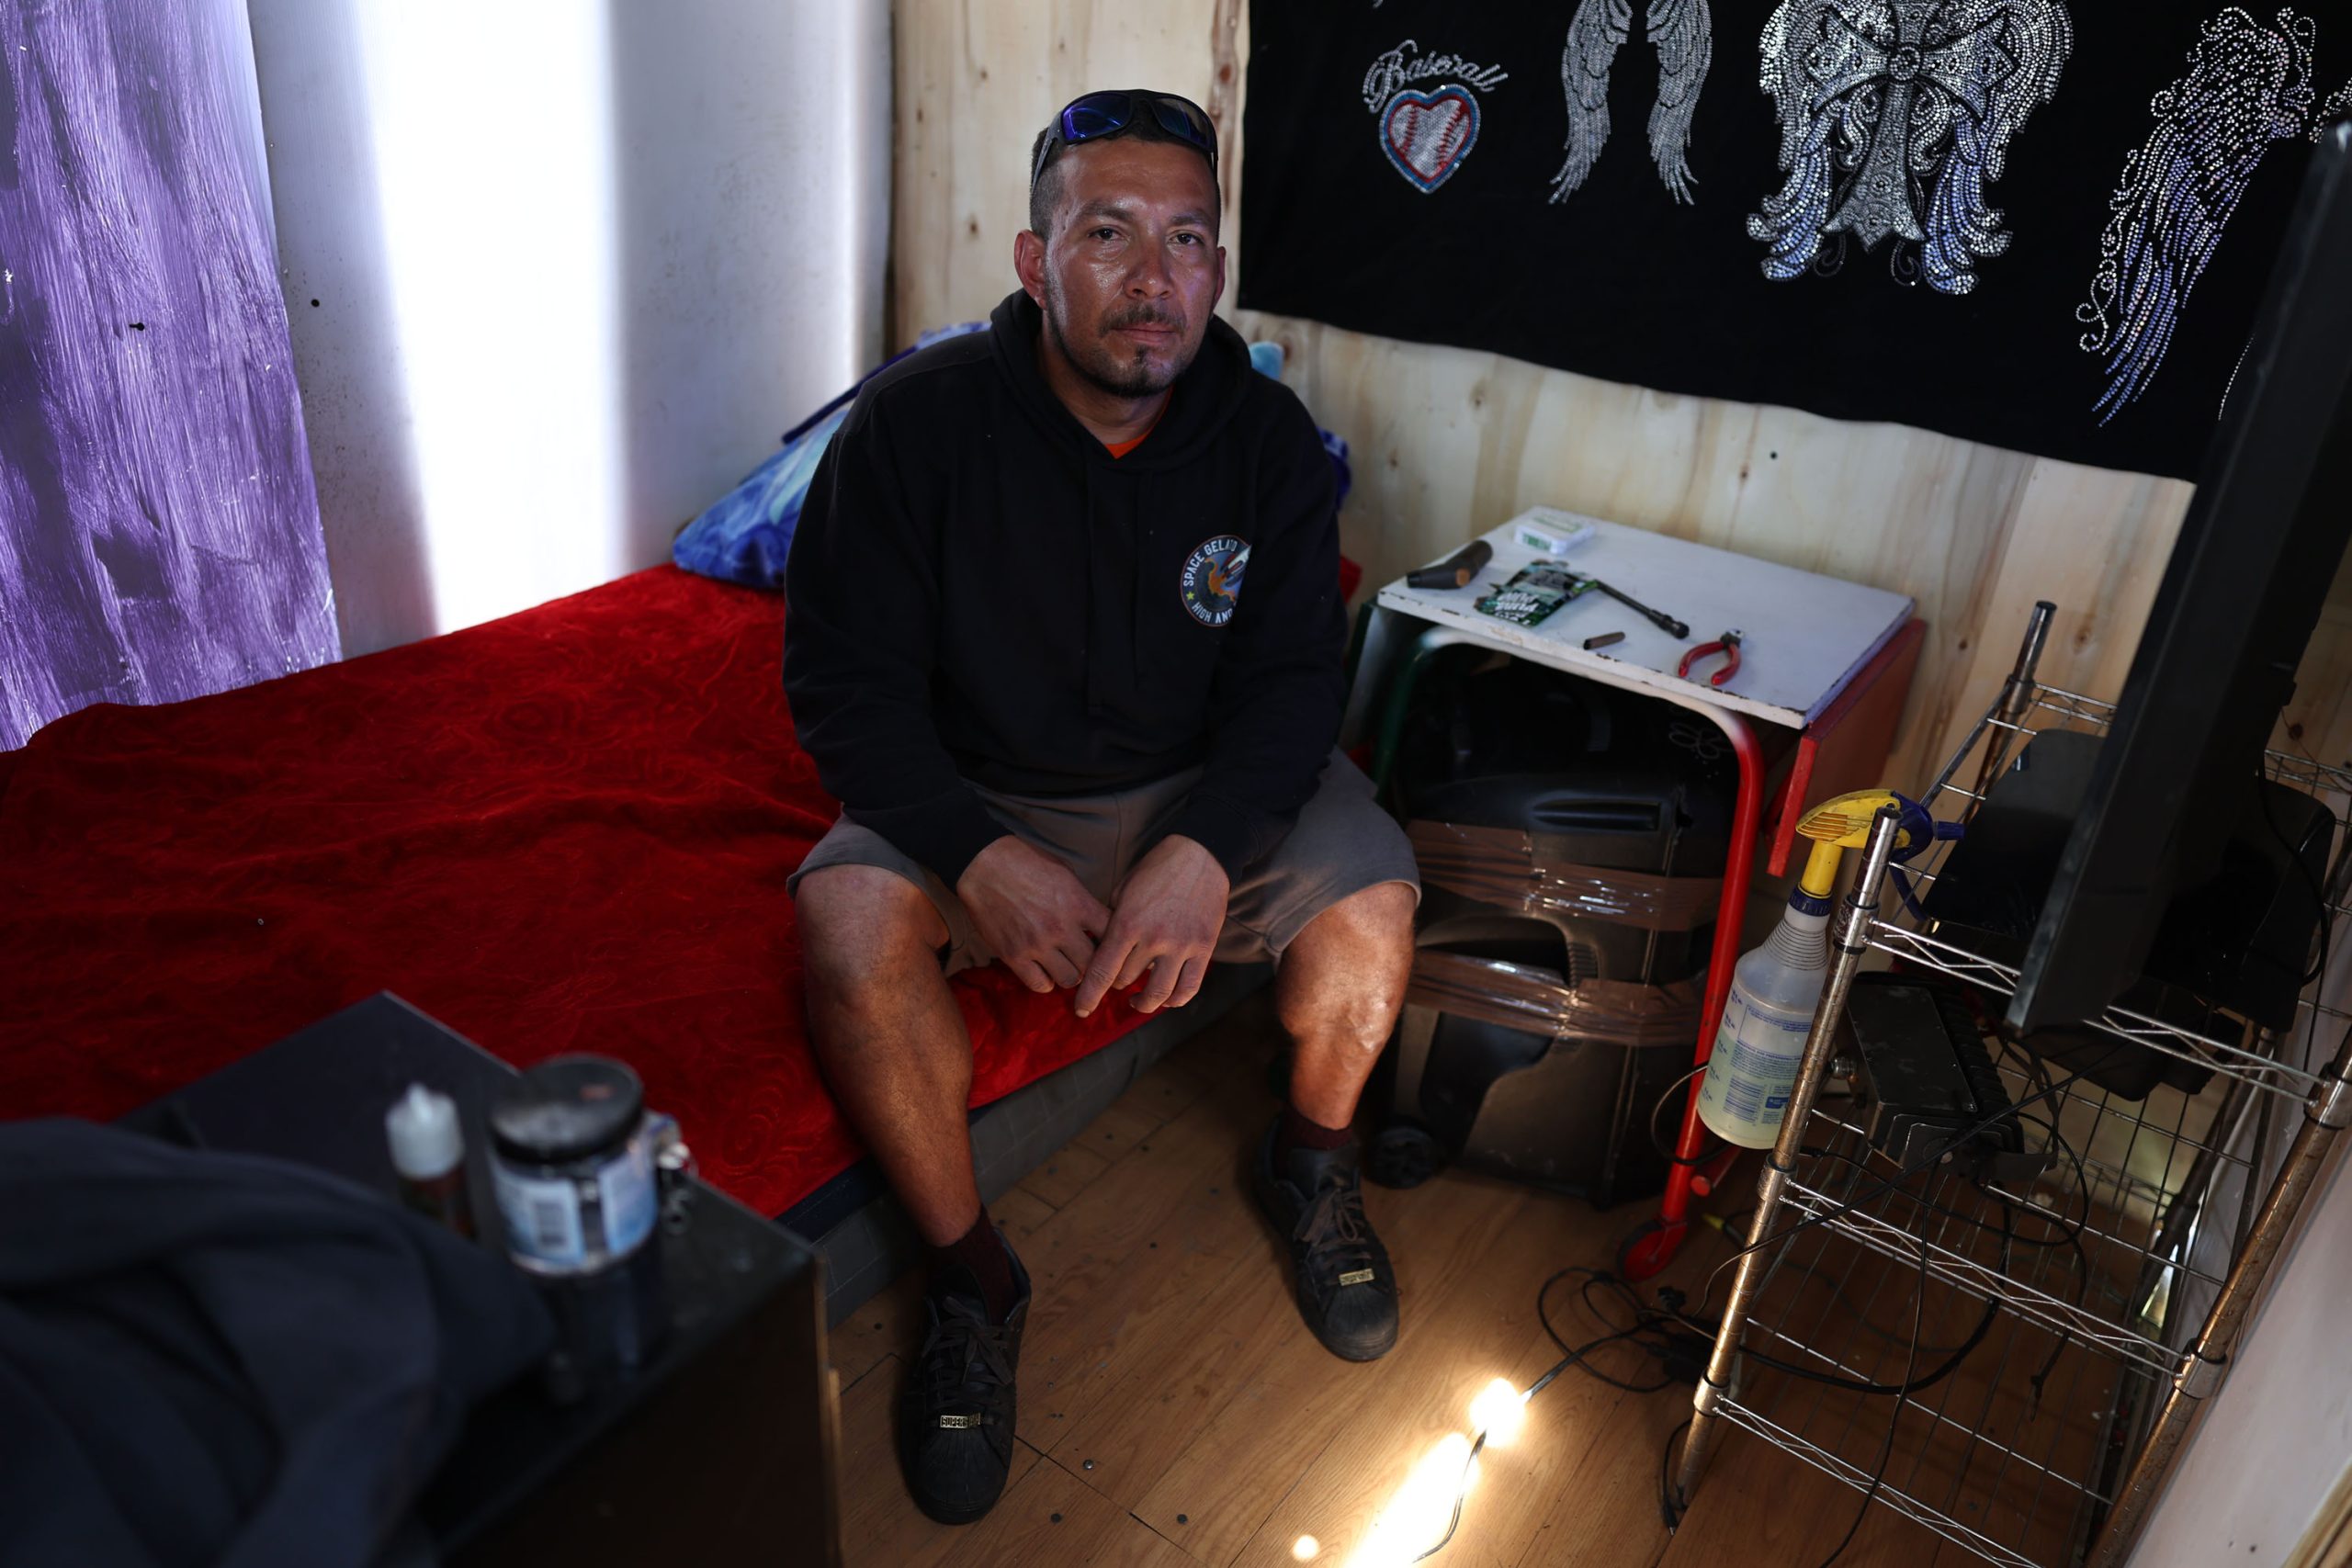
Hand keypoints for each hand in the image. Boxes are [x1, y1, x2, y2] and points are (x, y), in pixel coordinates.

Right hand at [956, 837, 1111, 993]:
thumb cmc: (1026, 863)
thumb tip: (1098, 923)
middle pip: (1094, 964)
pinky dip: (1046, 980)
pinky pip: (1040, 985)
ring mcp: (1036, 944)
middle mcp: (1060, 927)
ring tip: (1064, 964)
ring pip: (1070, 979)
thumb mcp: (1065, 874)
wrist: (983, 864)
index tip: (1109, 943)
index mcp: (1077, 904)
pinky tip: (1044, 969)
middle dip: (1093, 962)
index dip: (1114, 942)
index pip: (1112, 935)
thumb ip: (1083, 901)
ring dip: (1070, 973)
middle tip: (1086, 958)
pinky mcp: (1014, 956)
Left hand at [1076, 835, 1228, 1017]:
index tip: (1082, 1010)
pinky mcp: (1203, 948)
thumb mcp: (1123, 890)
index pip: (1102, 971)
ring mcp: (1181, 946)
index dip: (1089, 995)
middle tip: (1115, 980)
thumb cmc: (1156, 869)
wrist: (1200, 855)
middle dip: (1115, 983)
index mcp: (1127, 924)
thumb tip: (1100, 949)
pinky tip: (1166, 999)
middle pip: (1126, 980)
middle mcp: (1153, 939)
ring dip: (1144, 1002)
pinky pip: (1189, 987)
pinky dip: (1175, 1000)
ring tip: (1137, 1000)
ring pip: (1158, 994)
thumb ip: (1112, 922)